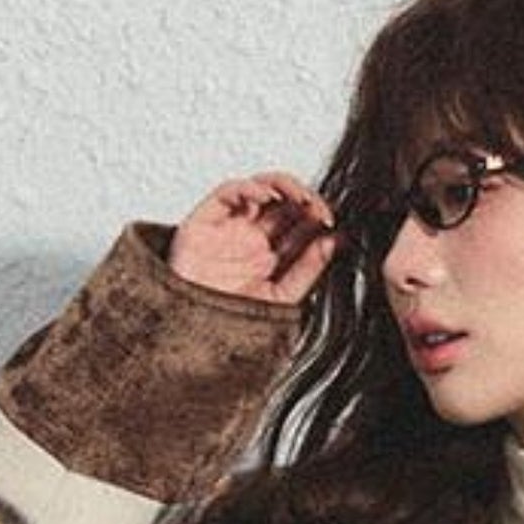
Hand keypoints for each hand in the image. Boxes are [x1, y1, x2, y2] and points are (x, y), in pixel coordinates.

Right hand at [169, 172, 339, 307]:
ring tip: (300, 199)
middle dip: (306, 199)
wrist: (190, 337)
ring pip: (262, 188)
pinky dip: (249, 187)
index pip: (300, 226)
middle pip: (285, 203)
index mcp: (272, 257)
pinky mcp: (207, 219)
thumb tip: (333, 243)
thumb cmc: (228, 324)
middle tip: (319, 210)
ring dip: (285, 186)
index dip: (317, 218)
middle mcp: (253, 238)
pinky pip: (229, 191)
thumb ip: (307, 271)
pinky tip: (265, 197)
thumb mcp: (279, 300)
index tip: (332, 224)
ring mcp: (231, 227)